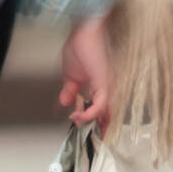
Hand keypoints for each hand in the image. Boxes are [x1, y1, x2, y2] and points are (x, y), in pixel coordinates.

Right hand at [59, 16, 112, 131]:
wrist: (83, 31)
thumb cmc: (80, 46)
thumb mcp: (71, 76)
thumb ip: (70, 91)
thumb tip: (65, 103)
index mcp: (100, 86)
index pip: (102, 109)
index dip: (94, 121)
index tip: (82, 129)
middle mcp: (106, 88)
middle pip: (107, 115)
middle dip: (98, 129)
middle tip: (89, 139)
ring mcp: (107, 87)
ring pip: (104, 113)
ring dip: (91, 123)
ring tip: (78, 125)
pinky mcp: (104, 84)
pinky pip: (99, 106)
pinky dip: (88, 114)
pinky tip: (77, 115)